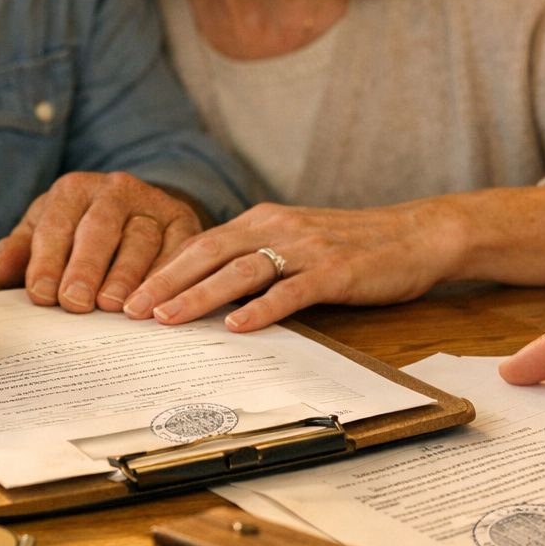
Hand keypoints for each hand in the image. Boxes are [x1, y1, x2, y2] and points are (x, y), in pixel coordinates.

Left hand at [0, 171, 199, 311]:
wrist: (137, 213)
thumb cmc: (80, 231)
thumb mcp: (46, 232)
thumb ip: (20, 251)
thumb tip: (2, 271)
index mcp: (74, 190)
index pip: (57, 224)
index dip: (48, 260)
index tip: (42, 294)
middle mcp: (115, 190)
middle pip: (101, 228)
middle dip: (86, 267)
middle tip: (76, 303)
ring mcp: (153, 204)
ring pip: (141, 239)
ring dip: (128, 276)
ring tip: (115, 307)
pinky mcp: (183, 222)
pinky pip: (178, 250)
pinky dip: (166, 277)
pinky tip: (154, 302)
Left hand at [121, 201, 451, 330]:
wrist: (417, 234)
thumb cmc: (354, 245)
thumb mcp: (296, 243)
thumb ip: (256, 259)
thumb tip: (206, 290)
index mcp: (264, 219)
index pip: (200, 243)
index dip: (161, 268)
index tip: (127, 293)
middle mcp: (278, 227)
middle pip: (209, 252)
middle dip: (165, 282)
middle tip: (130, 310)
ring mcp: (307, 248)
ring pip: (242, 270)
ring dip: (200, 295)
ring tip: (167, 318)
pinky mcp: (336, 271)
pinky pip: (291, 290)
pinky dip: (261, 308)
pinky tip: (236, 326)